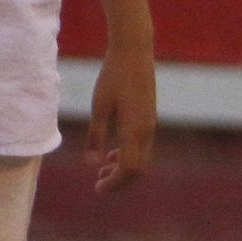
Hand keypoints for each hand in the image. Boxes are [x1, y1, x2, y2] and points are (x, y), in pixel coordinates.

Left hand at [84, 41, 155, 192]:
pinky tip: (113, 152)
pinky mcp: (149, 117)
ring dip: (124, 168)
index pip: (129, 169)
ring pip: (142, 158)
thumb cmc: (113, 76)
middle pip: (138, 169)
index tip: (98, 189)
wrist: (135, 51)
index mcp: (135, 130)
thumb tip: (91, 164)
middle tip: (98, 184)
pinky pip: (142, 146)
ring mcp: (151, 124)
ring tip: (103, 170)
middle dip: (120, 180)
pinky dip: (129, 155)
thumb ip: (96, 135)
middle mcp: (147, 131)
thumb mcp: (99, 105)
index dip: (114, 183)